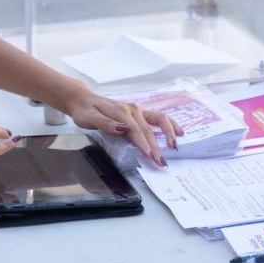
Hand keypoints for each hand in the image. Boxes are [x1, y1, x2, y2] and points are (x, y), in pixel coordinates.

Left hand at [63, 90, 182, 166]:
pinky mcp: (140, 112)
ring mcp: (138, 110)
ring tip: (175, 147)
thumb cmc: (85, 111)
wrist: (84, 99)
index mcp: (121, 112)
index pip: (135, 130)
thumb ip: (105, 124)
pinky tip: (179, 132)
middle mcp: (132, 109)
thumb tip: (123, 129)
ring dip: (168, 133)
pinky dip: (170, 124)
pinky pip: (158, 117)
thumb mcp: (88, 118)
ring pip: (159, 120)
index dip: (144, 144)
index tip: (151, 157)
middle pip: (148, 129)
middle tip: (162, 163)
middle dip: (156, 147)